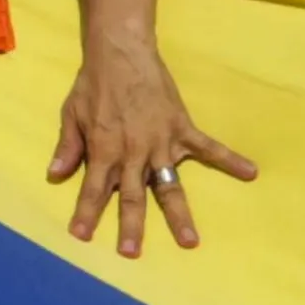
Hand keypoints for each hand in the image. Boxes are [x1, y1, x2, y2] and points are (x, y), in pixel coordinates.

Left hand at [49, 43, 256, 255]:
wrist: (122, 52)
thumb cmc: (93, 84)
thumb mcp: (71, 113)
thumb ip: (67, 145)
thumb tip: (54, 175)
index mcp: (105, 149)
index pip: (94, 189)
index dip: (87, 213)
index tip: (82, 236)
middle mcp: (134, 152)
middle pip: (132, 196)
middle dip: (131, 226)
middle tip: (131, 253)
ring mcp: (161, 143)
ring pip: (169, 185)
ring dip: (178, 214)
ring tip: (189, 241)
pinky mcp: (181, 129)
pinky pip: (209, 148)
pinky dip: (230, 160)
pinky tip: (250, 172)